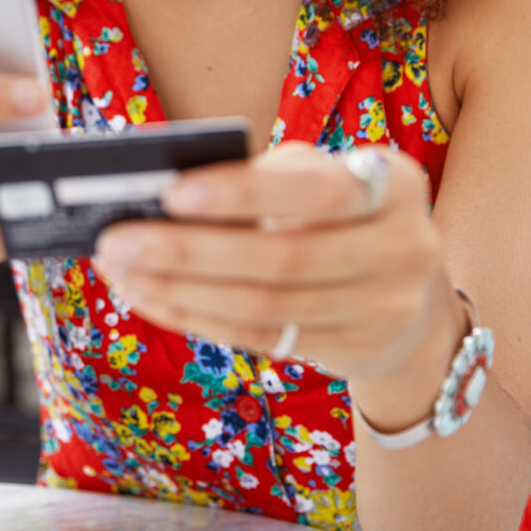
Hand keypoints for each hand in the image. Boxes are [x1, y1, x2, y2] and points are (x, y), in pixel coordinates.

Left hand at [92, 143, 458, 385]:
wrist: (414, 297)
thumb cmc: (341, 213)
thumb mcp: (324, 178)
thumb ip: (267, 178)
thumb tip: (166, 197)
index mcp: (394, 185)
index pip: (316, 189)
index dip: (243, 193)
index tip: (172, 191)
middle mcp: (403, 249)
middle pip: (282, 260)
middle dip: (189, 251)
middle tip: (116, 240)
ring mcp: (385, 310)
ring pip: (266, 307)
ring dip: (180, 290)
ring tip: (120, 270)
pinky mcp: (357, 353)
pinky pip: (263, 338)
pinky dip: (198, 316)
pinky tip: (152, 297)